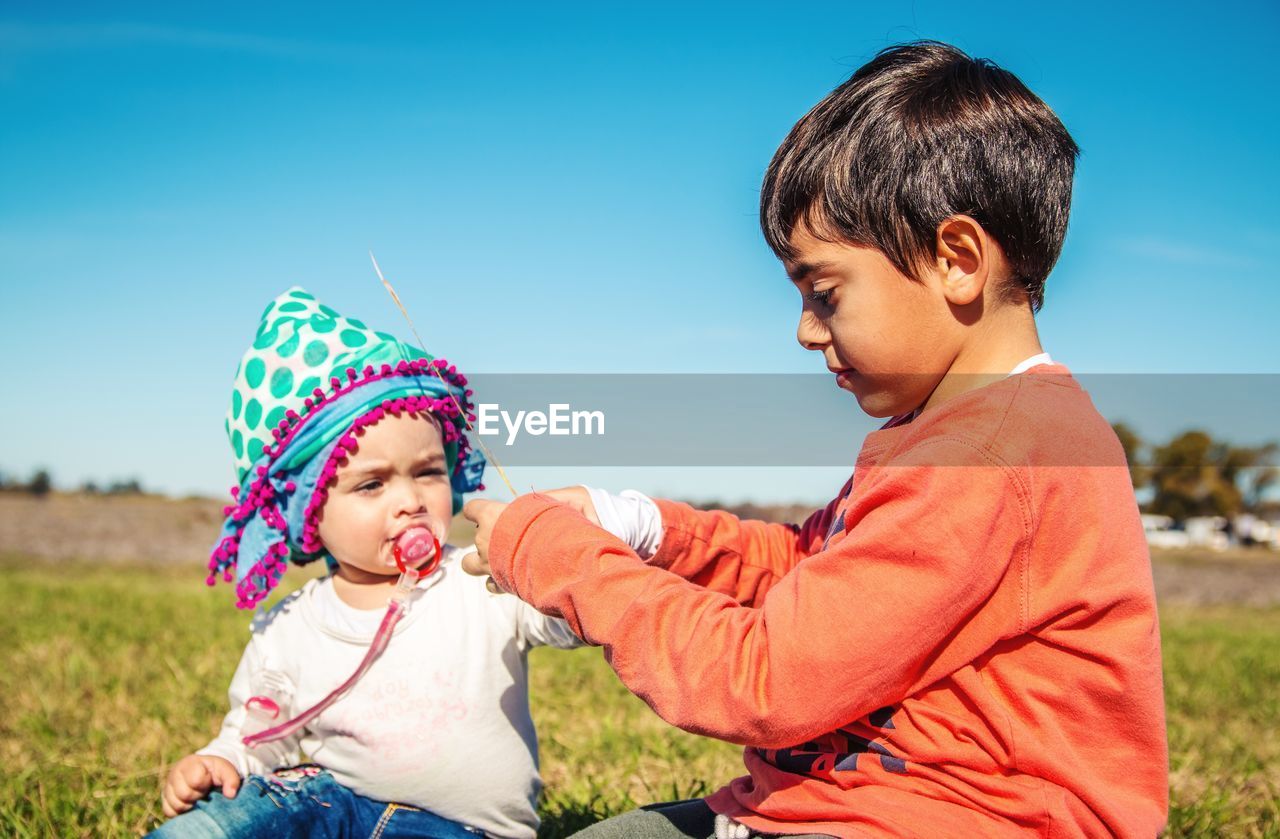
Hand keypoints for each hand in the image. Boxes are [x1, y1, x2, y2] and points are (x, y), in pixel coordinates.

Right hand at [161, 754, 239, 817]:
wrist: (204, 773)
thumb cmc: (215, 771)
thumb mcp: (226, 770)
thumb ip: (231, 779)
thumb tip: (231, 795)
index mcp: (190, 763)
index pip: (195, 780)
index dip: (205, 784)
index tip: (209, 781)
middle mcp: (174, 774)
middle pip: (184, 794)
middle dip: (198, 795)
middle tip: (204, 790)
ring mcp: (167, 787)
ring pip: (176, 805)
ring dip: (190, 804)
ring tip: (197, 796)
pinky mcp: (164, 799)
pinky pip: (169, 812)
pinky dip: (181, 811)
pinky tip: (189, 803)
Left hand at [461, 489, 600, 592]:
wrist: (561, 561)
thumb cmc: (556, 527)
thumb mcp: (553, 503)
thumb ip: (538, 502)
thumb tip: (535, 502)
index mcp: (492, 515)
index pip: (472, 509)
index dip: (479, 511)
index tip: (487, 513)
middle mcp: (484, 539)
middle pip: (475, 536)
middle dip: (488, 537)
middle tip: (512, 538)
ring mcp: (489, 564)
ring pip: (469, 564)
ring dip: (481, 562)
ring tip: (499, 561)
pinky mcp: (500, 583)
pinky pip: (489, 584)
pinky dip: (497, 582)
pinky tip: (511, 577)